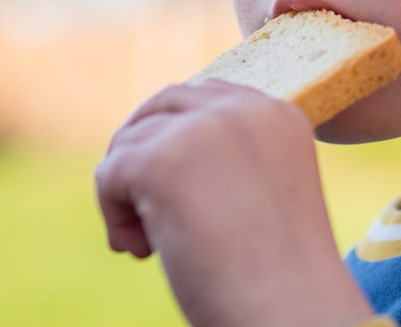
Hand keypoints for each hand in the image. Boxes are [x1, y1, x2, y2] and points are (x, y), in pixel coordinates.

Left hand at [95, 80, 372, 326]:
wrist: (290, 314)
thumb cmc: (277, 276)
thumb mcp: (260, 193)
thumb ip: (225, 158)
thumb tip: (148, 147)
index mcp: (280, 115)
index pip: (210, 97)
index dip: (177, 135)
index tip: (175, 189)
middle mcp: (246, 110)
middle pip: (165, 103)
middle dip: (142, 149)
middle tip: (143, 209)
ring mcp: (204, 130)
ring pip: (132, 141)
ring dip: (128, 193)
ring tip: (150, 245)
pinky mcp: (163, 160)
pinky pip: (110, 172)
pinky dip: (113, 214)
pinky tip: (143, 250)